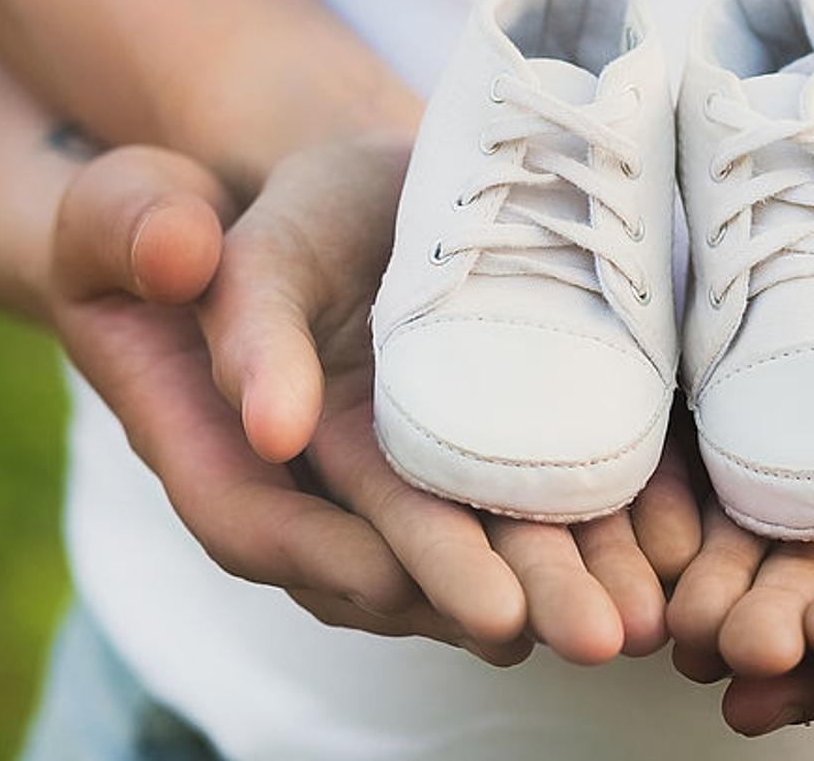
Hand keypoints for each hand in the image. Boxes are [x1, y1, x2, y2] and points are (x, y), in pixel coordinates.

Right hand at [187, 136, 701, 663]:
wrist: (310, 182)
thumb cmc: (221, 197)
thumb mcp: (152, 208)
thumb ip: (147, 256)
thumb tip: (251, 400)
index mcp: (215, 444)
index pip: (256, 526)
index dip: (326, 557)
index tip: (399, 577)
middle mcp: (314, 480)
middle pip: (390, 561)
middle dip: (480, 592)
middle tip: (573, 631)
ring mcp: (395, 470)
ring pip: (473, 542)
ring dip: (556, 582)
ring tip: (641, 616)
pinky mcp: (469, 440)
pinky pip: (525, 496)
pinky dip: (595, 523)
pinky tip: (666, 547)